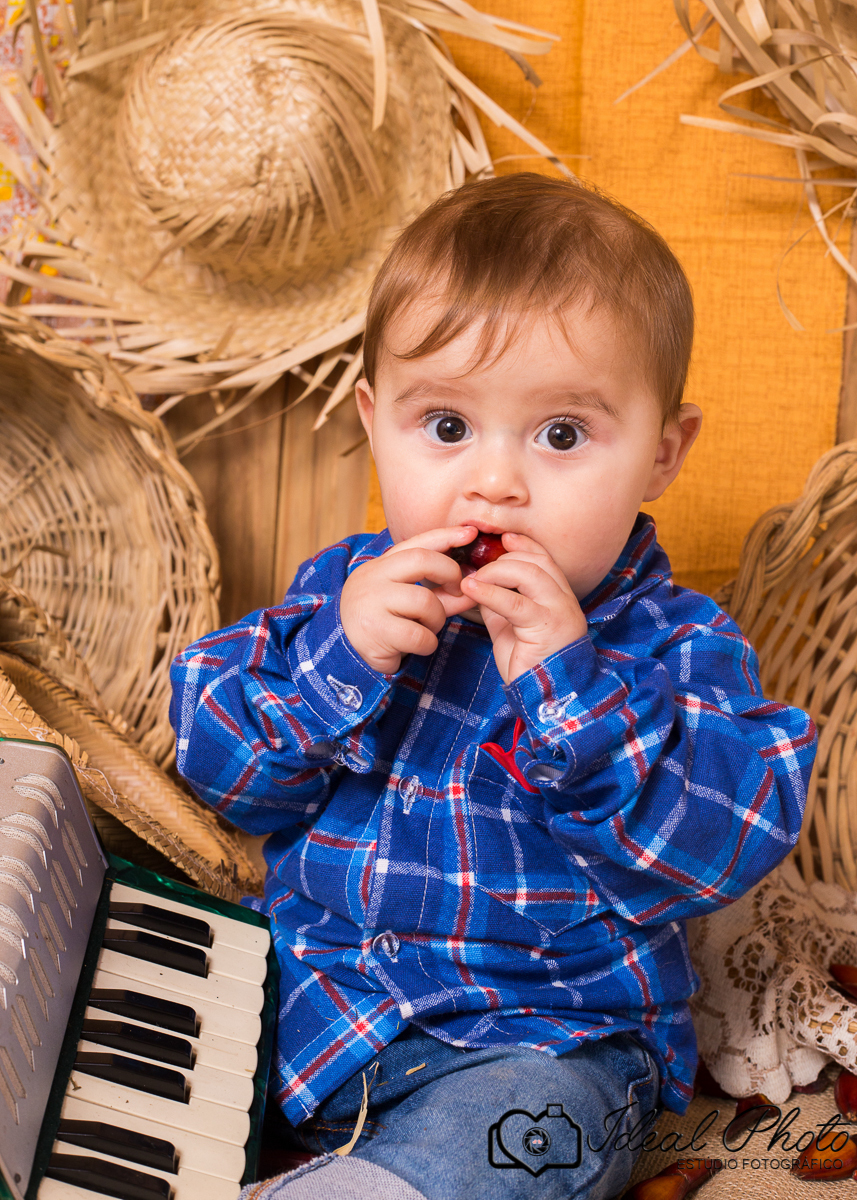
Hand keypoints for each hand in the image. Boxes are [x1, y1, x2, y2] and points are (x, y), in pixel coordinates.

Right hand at [340, 527, 477, 673]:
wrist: (347, 649)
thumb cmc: (386, 620)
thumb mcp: (411, 600)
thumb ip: (441, 593)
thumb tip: (474, 588)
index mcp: (383, 564)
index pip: (418, 542)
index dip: (446, 535)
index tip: (471, 532)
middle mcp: (374, 576)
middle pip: (422, 560)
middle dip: (450, 574)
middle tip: (457, 591)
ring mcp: (372, 601)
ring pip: (425, 602)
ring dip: (437, 619)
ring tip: (428, 627)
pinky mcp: (374, 630)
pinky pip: (418, 635)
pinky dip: (428, 643)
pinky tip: (418, 645)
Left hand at [459, 533, 587, 683]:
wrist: (551, 699)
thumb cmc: (531, 667)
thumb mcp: (511, 630)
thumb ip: (500, 607)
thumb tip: (481, 587)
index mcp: (559, 599)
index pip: (544, 560)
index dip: (523, 545)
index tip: (501, 539)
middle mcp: (564, 602)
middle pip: (538, 561)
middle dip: (504, 557)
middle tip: (479, 566)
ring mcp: (559, 612)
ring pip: (530, 574)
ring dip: (496, 571)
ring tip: (472, 579)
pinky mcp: (547, 627)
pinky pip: (516, 602)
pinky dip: (491, 592)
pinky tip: (472, 589)